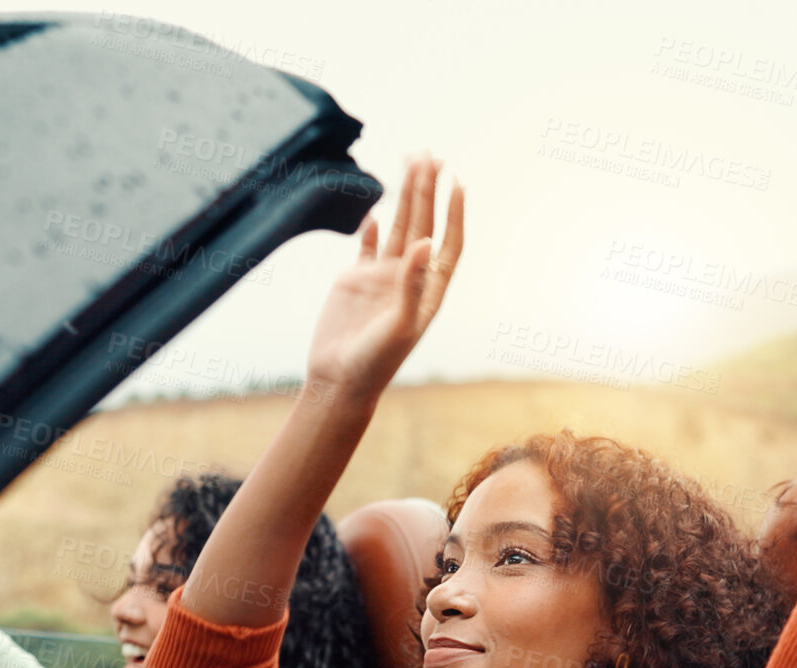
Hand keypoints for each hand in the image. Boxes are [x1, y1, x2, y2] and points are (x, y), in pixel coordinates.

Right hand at [306, 155, 464, 397]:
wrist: (338, 382)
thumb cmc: (374, 363)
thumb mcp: (398, 326)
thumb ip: (410, 284)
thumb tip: (423, 242)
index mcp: (428, 291)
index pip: (448, 244)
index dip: (455, 213)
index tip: (458, 182)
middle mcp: (408, 280)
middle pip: (422, 225)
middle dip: (427, 191)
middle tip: (430, 155)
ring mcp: (381, 279)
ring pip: (396, 228)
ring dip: (403, 197)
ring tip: (409, 163)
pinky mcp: (354, 281)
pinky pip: (366, 247)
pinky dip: (369, 227)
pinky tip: (373, 208)